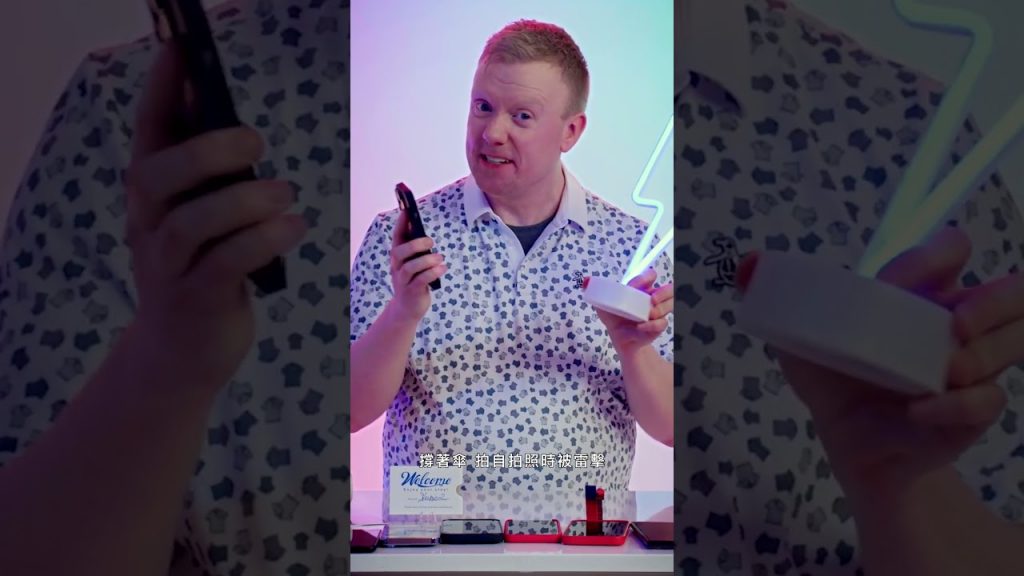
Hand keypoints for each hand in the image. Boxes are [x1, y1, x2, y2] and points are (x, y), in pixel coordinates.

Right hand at [124, 43, 305, 392]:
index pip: (147, 135)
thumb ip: (210, 182)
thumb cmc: (200, 272)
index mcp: (152, 198)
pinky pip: (227, 263)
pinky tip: (293, 227)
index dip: (160, 91)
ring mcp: (168, 266)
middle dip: (209, 151)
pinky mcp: (197, 300)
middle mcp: (149, 226)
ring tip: (285, 194)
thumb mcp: (199, 221)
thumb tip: (238, 131)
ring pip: (196, 222)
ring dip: (247, 201)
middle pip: (160, 174)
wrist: (181, 353)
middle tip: (254, 142)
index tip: (178, 52)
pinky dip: (264, 240)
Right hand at [388, 209, 446, 319]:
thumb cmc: (413, 281)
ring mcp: (403, 281)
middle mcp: (397, 268)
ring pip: (410, 267)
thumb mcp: (413, 264)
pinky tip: (442, 269)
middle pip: (400, 252)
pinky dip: (433, 273)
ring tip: (440, 258)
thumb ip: (416, 251)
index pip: (396, 238)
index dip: (400, 224)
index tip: (407, 211)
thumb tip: (425, 234)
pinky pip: (421, 281)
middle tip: (431, 242)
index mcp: (398, 258)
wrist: (407, 309)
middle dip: (415, 244)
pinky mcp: (412, 292)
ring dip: (427, 260)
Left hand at [585, 268, 672, 355]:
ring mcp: (658, 311)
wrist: (619, 337)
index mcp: (641, 288)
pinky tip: (641, 327)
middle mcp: (653, 297)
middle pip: (669, 288)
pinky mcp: (658, 325)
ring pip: (670, 305)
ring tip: (644, 317)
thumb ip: (595, 290)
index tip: (638, 283)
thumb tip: (585, 281)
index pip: (650, 275)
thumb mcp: (602, 303)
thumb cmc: (614, 316)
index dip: (647, 277)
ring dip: (658, 310)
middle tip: (652, 300)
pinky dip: (652, 325)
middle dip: (664, 292)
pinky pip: (662, 323)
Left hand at [738, 227, 1012, 500]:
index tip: (907, 277)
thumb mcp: (799, 337)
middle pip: (1015, 292)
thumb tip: (747, 266)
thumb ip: (776, 298)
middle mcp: (956, 321)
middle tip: (955, 323)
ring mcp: (971, 364)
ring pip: (1015, 341)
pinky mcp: (972, 410)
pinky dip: (957, 405)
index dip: (940, 253)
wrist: (846, 439)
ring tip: (941, 371)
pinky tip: (920, 410)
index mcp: (919, 292)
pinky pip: (989, 399)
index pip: (952, 249)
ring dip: (981, 353)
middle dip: (996, 300)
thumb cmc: (832, 376)